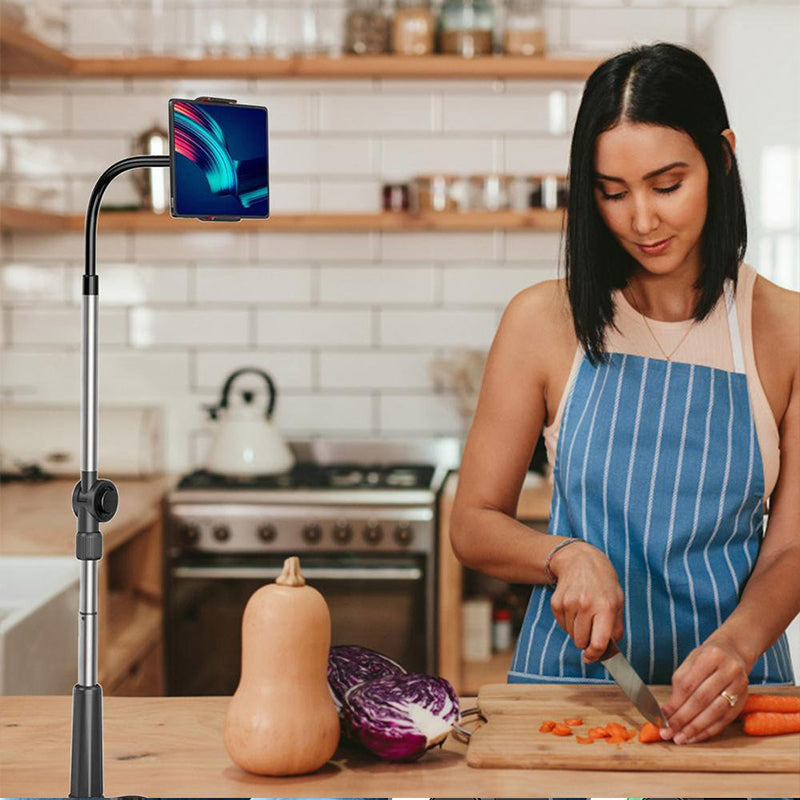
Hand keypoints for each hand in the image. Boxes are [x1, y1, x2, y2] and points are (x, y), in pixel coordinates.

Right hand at [548, 541, 624, 662]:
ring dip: (578, 631)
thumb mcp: (618, 602)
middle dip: (587, 642)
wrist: (579, 560)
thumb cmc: (603, 582)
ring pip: (571, 635)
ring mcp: (569, 603)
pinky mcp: (556, 603)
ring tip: (585, 614)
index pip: (598, 642)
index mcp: (605, 607)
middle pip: (581, 642)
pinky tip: (575, 608)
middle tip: (592, 630)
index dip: (595, 655)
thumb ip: (616, 628)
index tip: (592, 657)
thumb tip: (608, 651)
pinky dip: (569, 623)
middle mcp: (586, 605)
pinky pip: (562, 625)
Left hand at [660, 635, 749, 743]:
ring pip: (715, 712)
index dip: (675, 703)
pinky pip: (724, 720)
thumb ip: (680, 682)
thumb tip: (667, 710)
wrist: (734, 652)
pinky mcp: (743, 701)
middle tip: (668, 732)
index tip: (662, 716)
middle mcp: (729, 670)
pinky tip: (695, 737)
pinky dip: (708, 731)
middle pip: (702, 699)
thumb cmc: (707, 657)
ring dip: (695, 728)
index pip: (689, 684)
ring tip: (680, 738)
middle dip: (683, 719)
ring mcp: (739, 686)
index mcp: (712, 655)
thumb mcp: (691, 661)